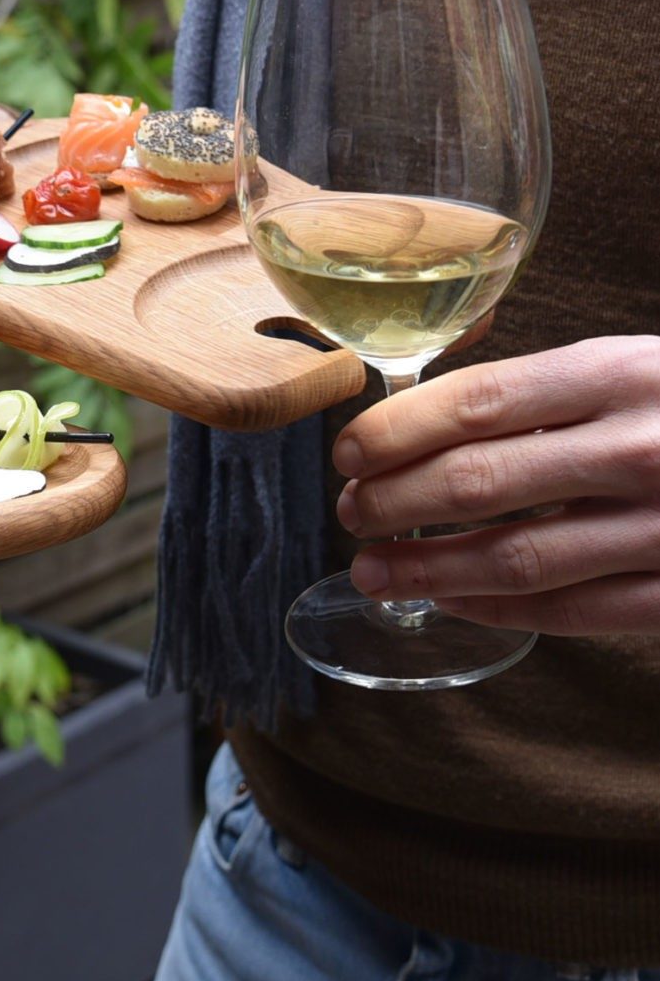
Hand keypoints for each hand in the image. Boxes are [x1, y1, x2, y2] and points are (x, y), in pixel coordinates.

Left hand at [333, 336, 659, 635]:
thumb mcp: (634, 367)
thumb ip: (546, 389)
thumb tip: (425, 415)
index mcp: (618, 376)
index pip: (479, 401)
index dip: (397, 430)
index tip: (349, 453)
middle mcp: (639, 450)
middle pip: (480, 480)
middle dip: (395, 500)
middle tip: (353, 511)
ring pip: (516, 559)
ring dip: (427, 570)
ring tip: (371, 571)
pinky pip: (571, 612)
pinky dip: (496, 608)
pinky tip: (450, 601)